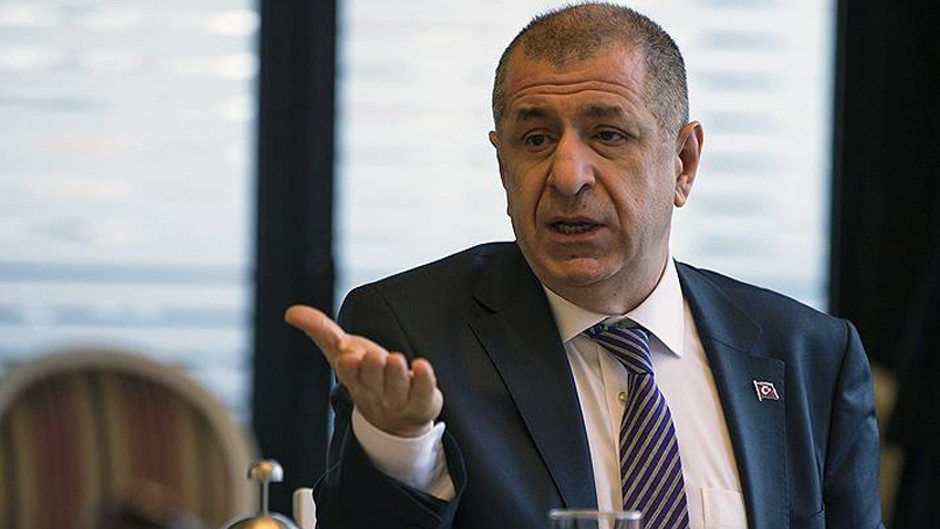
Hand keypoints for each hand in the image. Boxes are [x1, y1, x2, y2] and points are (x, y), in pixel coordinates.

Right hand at [284, 305, 442, 437]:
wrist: (395, 417)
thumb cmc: (366, 375)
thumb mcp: (342, 351)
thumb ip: (319, 330)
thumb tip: (290, 313)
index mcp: (355, 378)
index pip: (349, 373)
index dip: (349, 366)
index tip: (347, 354)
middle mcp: (376, 389)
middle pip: (373, 379)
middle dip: (373, 368)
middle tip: (376, 356)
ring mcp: (399, 397)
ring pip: (397, 387)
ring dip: (397, 373)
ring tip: (396, 360)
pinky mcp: (422, 400)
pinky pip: (424, 391)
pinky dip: (424, 379)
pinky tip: (421, 365)